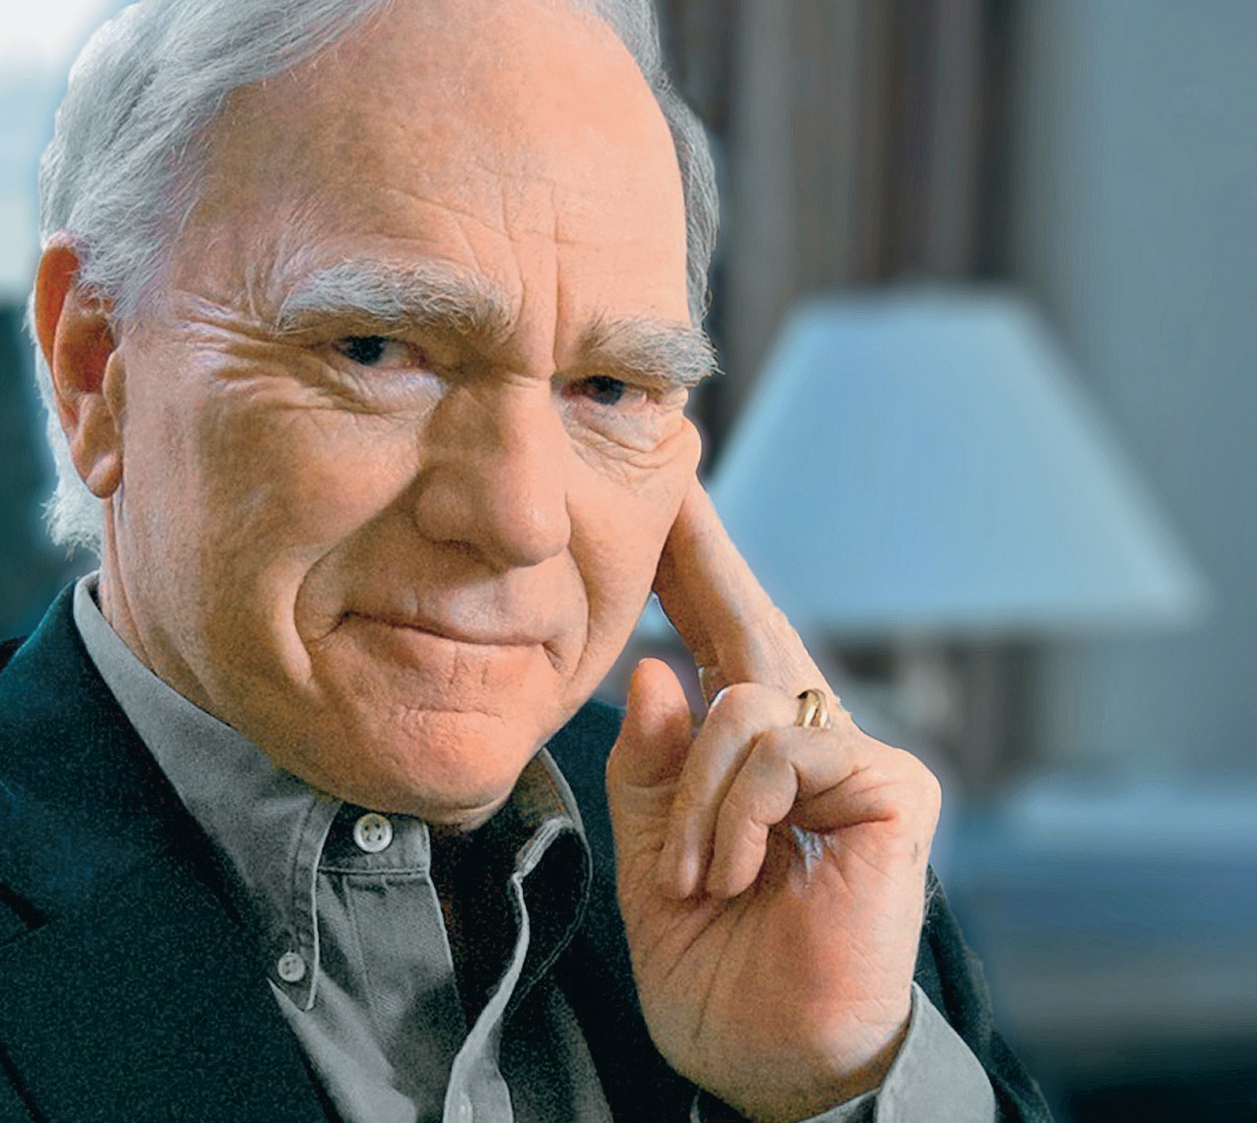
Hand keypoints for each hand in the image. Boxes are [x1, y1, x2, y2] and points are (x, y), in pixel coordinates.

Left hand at [607, 482, 940, 1121]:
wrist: (775, 1064)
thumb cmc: (718, 970)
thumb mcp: (653, 862)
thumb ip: (651, 772)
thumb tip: (653, 671)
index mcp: (748, 760)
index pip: (715, 645)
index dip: (692, 571)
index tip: (668, 498)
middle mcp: (809, 743)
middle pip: (749, 625)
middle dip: (701, 558)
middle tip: (672, 481)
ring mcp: (857, 760)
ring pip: (740, 705)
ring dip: (694, 799)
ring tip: (696, 877)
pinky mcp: (894, 789)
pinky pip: (778, 751)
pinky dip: (734, 813)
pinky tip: (737, 871)